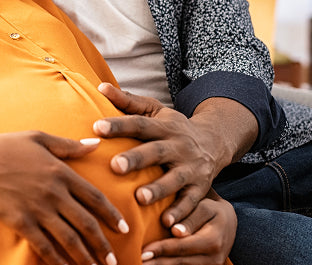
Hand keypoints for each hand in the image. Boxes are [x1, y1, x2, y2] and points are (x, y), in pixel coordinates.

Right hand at [0, 131, 128, 264]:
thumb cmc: (5, 147)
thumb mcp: (39, 138)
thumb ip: (68, 145)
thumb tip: (95, 144)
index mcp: (61, 172)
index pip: (95, 197)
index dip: (112, 215)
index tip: (123, 228)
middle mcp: (54, 193)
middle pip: (87, 223)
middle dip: (103, 244)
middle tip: (113, 258)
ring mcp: (38, 210)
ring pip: (70, 239)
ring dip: (86, 256)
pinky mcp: (22, 223)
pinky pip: (45, 246)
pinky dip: (58, 260)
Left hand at [93, 84, 218, 228]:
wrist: (214, 142)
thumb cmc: (173, 128)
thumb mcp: (155, 111)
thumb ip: (128, 101)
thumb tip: (100, 86)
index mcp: (163, 126)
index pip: (139, 124)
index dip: (119, 125)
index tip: (97, 127)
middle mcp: (178, 146)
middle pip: (155, 152)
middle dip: (136, 159)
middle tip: (114, 166)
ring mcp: (190, 168)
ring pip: (174, 179)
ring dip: (158, 189)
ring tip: (140, 198)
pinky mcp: (200, 188)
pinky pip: (191, 202)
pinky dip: (182, 215)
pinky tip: (169, 226)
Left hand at [140, 190, 235, 264]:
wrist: (228, 223)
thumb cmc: (211, 209)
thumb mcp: (205, 206)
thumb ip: (190, 217)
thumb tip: (175, 231)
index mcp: (213, 239)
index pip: (183, 246)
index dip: (162, 249)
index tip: (144, 251)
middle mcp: (214, 257)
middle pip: (181, 262)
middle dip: (158, 263)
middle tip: (139, 261)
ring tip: (141, 264)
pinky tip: (154, 264)